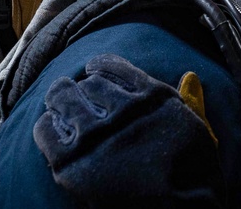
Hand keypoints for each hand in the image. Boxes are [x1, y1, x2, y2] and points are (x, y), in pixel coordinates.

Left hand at [33, 54, 225, 207]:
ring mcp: (95, 135)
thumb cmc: (191, 174)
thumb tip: (190, 76)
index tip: (93, 73)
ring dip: (60, 101)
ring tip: (59, 108)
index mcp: (152, 97)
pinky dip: (46, 127)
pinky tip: (52, 130)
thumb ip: (189, 100)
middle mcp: (122, 109)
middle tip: (71, 94)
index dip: (99, 69)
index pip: (112, 66)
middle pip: (86, 82)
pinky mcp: (71, 161)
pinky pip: (45, 128)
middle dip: (79, 88)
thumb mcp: (195, 130)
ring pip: (62, 96)